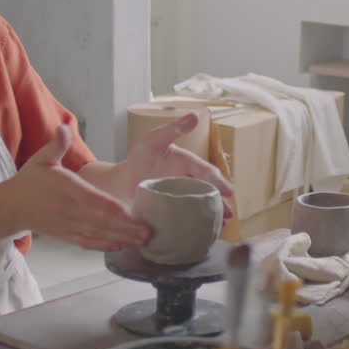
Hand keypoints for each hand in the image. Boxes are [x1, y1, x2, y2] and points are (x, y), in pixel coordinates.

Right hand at [8, 122, 150, 250]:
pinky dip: (102, 246)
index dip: (115, 209)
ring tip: (142, 241)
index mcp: (68, 189)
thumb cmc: (30, 181)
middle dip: (126, 227)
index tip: (133, 212)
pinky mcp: (66, 235)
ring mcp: (68, 225)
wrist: (10, 207)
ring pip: (98, 234)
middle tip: (148, 232)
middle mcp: (70, 210)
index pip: (95, 200)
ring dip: (121, 238)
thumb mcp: (42, 159)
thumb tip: (63, 127)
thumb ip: (57, 144)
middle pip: (102, 221)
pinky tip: (119, 248)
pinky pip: (86, 242)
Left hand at [110, 113, 234, 219]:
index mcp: (187, 164)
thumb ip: (173, 130)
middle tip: (229, 213)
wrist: (119, 184)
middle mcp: (187, 182)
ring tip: (221, 226)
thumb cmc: (137, 160)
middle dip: (221, 203)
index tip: (228, 191)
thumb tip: (196, 115)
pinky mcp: (173, 214)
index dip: (218, 181)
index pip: (206, 172)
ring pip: (201, 207)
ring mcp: (181, 199)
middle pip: (208, 192)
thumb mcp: (153, 141)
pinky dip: (198, 225)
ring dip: (213, 215)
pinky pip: (188, 219)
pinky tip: (203, 233)